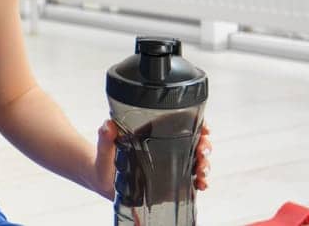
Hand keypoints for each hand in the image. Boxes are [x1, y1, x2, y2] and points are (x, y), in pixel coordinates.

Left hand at [91, 119, 212, 200]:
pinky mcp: (171, 181)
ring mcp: (171, 164)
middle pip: (194, 142)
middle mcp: (166, 147)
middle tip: (202, 153)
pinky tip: (201, 185)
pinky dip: (200, 182)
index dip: (198, 124)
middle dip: (205, 146)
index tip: (205, 129)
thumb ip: (106, 138)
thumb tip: (108, 125)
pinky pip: (191, 179)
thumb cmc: (105, 160)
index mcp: (154, 133)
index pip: (182, 124)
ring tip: (202, 172)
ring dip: (205, 165)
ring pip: (196, 161)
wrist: (103, 181)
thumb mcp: (105, 148)